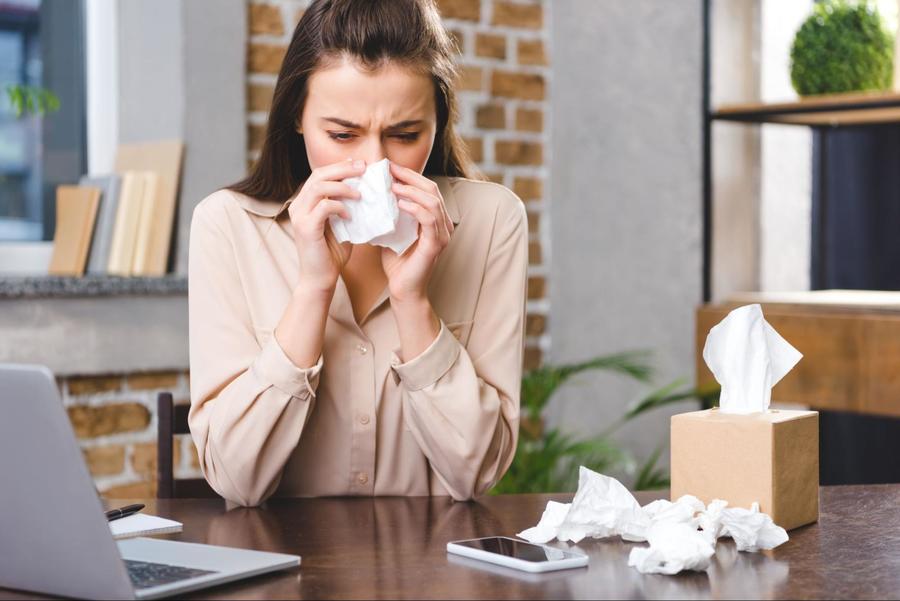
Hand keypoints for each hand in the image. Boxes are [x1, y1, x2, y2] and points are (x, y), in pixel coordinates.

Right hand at [287, 158, 364, 292]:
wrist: (320, 280)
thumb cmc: (331, 254)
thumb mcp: (341, 225)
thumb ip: (347, 208)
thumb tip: (367, 192)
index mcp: (304, 203)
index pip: (319, 175)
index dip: (339, 167)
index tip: (359, 165)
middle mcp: (298, 206)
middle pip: (318, 175)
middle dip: (342, 169)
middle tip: (363, 168)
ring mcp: (299, 216)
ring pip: (319, 187)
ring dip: (343, 186)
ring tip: (360, 193)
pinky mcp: (305, 228)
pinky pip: (324, 206)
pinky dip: (340, 206)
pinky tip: (351, 215)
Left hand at [381, 162, 453, 301]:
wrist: (402, 289)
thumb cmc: (397, 262)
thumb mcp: (392, 230)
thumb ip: (389, 212)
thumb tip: (372, 191)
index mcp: (435, 218)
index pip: (425, 188)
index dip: (408, 175)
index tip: (388, 166)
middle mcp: (443, 224)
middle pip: (431, 189)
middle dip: (409, 177)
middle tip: (389, 169)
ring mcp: (443, 234)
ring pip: (432, 201)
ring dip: (411, 190)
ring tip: (392, 185)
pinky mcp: (436, 244)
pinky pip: (429, 219)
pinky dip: (415, 207)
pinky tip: (399, 203)